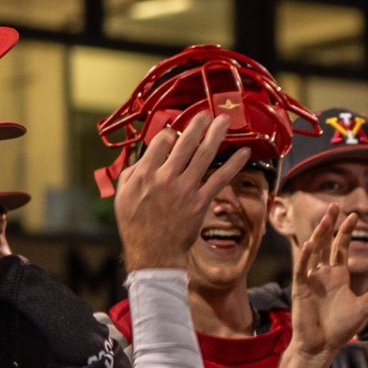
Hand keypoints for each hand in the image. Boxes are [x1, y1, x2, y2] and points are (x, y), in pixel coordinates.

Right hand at [114, 114, 250, 271]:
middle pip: (184, 143)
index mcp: (144, 174)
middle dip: (197, 124)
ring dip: (216, 135)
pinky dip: (234, 164)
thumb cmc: (136, 226)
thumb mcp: (122, 197)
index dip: (171, 133)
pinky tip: (244, 152)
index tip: (176, 131)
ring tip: (224, 121)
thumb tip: (143, 157)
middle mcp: (165, 178)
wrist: (153, 253)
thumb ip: (132, 173)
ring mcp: (185, 189)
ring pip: (204, 155)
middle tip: (206, 114)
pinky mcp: (200, 202)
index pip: (161, 142)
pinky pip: (220, 178)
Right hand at [288, 206, 367, 357]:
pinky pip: (302, 269)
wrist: (321, 346)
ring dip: (318, 235)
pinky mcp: (301, 289)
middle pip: (326, 244)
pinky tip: (310, 244)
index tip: (352, 215)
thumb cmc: (340, 328)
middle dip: (330, 226)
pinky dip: (305, 257)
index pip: (340, 248)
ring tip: (324, 219)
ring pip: (314, 252)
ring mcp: (311, 280)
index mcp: (338, 276)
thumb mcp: (364, 307)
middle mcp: (324, 274)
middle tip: (334, 206)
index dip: (345, 231)